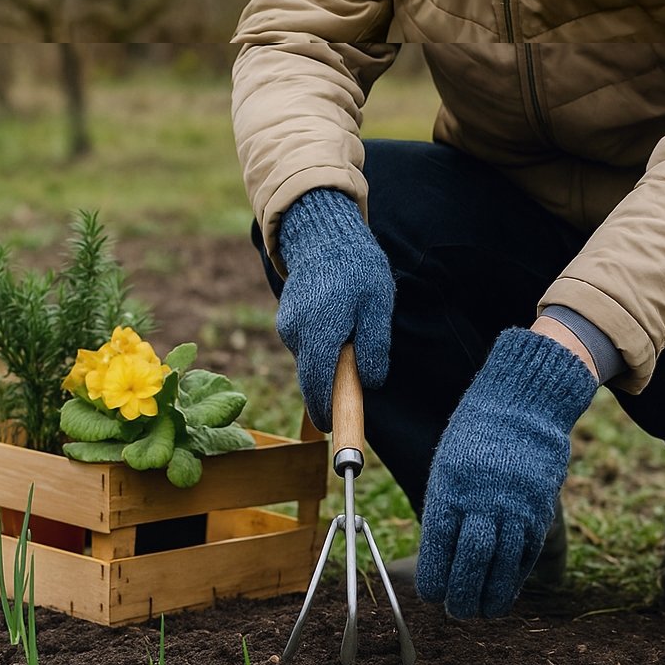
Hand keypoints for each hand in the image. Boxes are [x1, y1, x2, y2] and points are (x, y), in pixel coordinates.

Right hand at [275, 189, 394, 430]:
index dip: (329, 412)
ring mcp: (287, 326)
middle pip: (312, 379)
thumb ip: (375, 347)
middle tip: (350, 399)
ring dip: (329, 362)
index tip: (336, 431)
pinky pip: (306, 346)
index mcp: (321, 331)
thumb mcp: (378, 306)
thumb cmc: (357, 268)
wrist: (322, 233)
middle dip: (330, 393)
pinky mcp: (286, 320)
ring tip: (352, 332)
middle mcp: (297, 332)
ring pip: (311, 361)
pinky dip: (322, 346)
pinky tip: (337, 323)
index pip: (320, 385)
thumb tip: (370, 383)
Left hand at [417, 328, 596, 617]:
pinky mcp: (539, 511)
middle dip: (462, 597)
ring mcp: (514, 508)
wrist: (521, 406)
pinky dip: (515, 578)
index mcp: (449, 493)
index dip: (434, 583)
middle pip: (470, 565)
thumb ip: (444, 513)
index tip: (432, 596)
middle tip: (458, 612)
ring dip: (491, 597)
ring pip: (502, 567)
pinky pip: (526, 555)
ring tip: (483, 612)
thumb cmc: (473, 440)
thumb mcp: (446, 470)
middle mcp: (482, 504)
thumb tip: (439, 561)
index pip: (437, 552)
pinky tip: (506, 590)